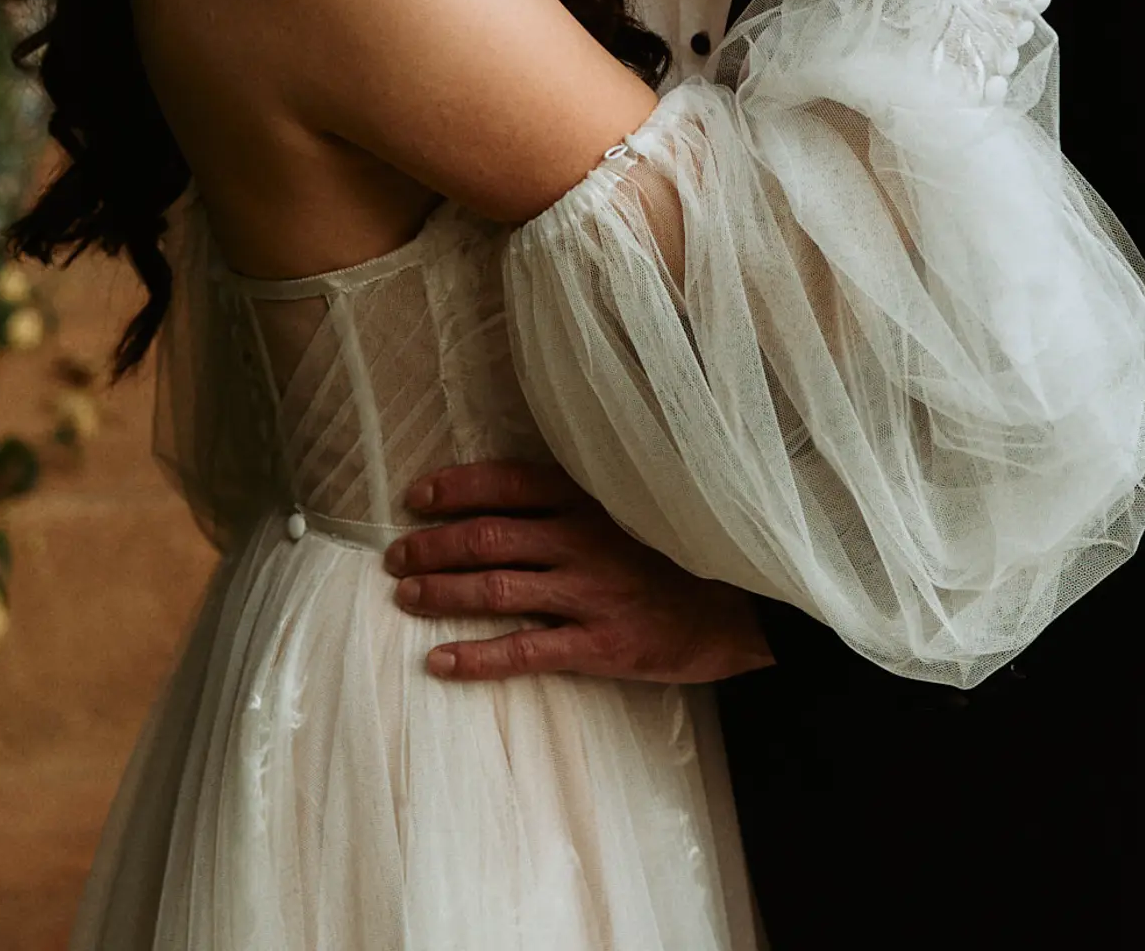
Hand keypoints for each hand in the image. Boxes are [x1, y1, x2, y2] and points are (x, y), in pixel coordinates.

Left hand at [384, 461, 774, 683]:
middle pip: (487, 536)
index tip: (417, 496)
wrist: (749, 608)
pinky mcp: (601, 645)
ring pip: (495, 590)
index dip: (455, 487)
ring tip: (406, 597)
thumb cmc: (684, 553)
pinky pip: (525, 651)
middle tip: (396, 556)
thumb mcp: (638, 504)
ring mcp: (590, 593)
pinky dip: (476, 657)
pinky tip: (440, 662)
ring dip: (441, 592)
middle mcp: (583, 539)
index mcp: (591, 497)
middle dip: (433, 544)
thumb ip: (582, 496)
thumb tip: (515, 491)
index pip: (507, 481)